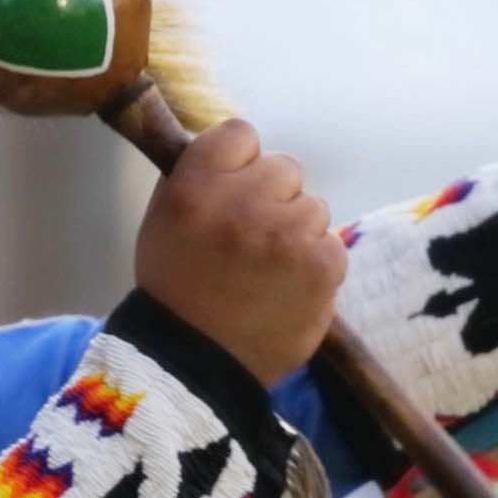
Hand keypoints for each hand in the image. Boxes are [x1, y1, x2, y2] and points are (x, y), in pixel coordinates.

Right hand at [135, 121, 343, 386]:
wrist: (195, 365)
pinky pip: (332, 242)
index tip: (232, 191)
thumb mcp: (164, 219)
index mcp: (195, 186)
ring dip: (296, 231)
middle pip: (284, 167)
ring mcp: (288, 234)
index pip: (240, 133)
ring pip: (313, 205)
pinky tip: (288, 288)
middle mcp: (243, 202)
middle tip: (251, 239)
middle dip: (272, 197)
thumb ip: (199, 176)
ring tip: (269, 270)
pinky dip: (315, 263)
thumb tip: (240, 150)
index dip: (239, 162)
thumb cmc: (176, 289)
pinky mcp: (323, 265)